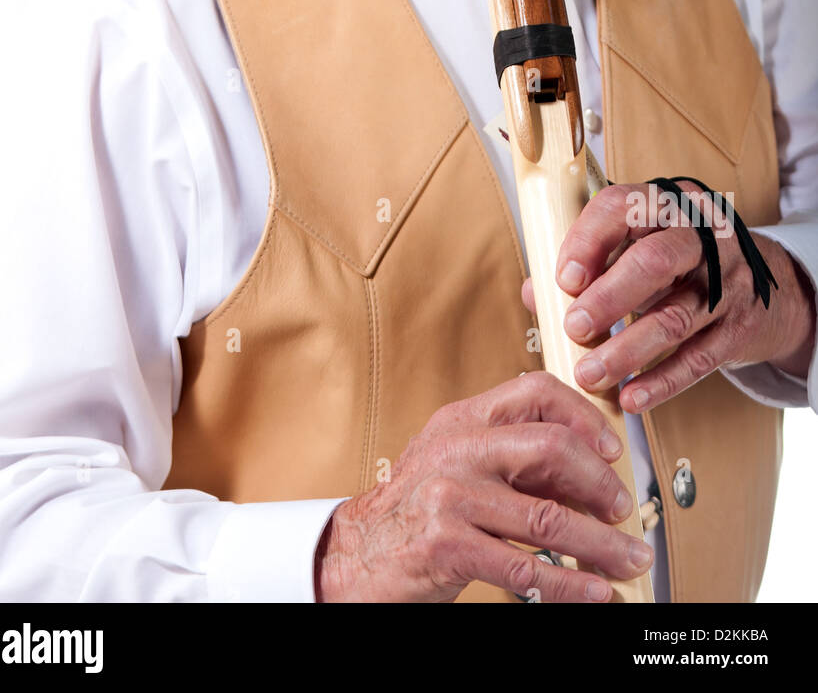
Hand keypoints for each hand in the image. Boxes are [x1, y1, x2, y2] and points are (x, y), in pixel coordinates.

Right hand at [313, 371, 653, 601]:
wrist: (354, 557)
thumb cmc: (414, 513)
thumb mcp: (456, 464)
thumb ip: (509, 457)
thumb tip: (588, 472)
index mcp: (462, 420)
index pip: (534, 391)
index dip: (583, 416)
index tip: (612, 450)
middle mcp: (456, 449)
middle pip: (551, 449)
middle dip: (601, 484)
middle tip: (624, 510)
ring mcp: (449, 495)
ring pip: (548, 517)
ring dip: (602, 544)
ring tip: (629, 560)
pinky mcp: (446, 545)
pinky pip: (525, 567)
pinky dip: (570, 585)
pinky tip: (593, 590)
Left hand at [521, 181, 816, 412]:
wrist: (771, 290)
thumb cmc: (685, 263)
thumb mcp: (642, 245)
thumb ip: (590, 264)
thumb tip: (534, 294)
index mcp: (669, 205)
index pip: (624, 207)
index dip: (589, 242)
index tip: (564, 279)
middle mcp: (704, 238)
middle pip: (654, 261)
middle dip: (608, 297)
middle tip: (574, 327)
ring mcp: (727, 284)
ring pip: (674, 317)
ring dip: (626, 350)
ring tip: (589, 374)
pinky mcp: (739, 329)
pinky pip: (697, 359)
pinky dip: (661, 382)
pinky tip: (630, 397)